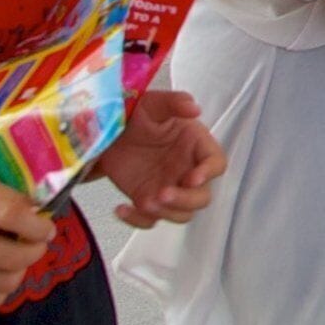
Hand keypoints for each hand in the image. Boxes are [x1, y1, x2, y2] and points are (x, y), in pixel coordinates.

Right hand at [0, 179, 55, 309]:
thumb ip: (8, 198)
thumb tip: (40, 217)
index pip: (11, 217)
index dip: (38, 227)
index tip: (47, 230)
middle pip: (12, 257)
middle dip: (35, 252)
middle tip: (35, 246)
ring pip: (3, 283)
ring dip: (20, 273)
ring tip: (16, 260)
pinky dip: (1, 290)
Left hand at [98, 87, 226, 227]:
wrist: (108, 131)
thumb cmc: (138, 115)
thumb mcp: (153, 103)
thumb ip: (174, 102)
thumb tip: (194, 108)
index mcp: (197, 147)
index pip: (216, 164)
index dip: (208, 173)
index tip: (191, 178)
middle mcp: (188, 171)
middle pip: (201, 197)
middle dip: (185, 200)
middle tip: (162, 195)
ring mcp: (169, 189)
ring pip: (181, 214)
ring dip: (166, 213)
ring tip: (144, 203)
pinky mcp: (148, 201)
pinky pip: (149, 220)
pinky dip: (137, 221)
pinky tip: (122, 209)